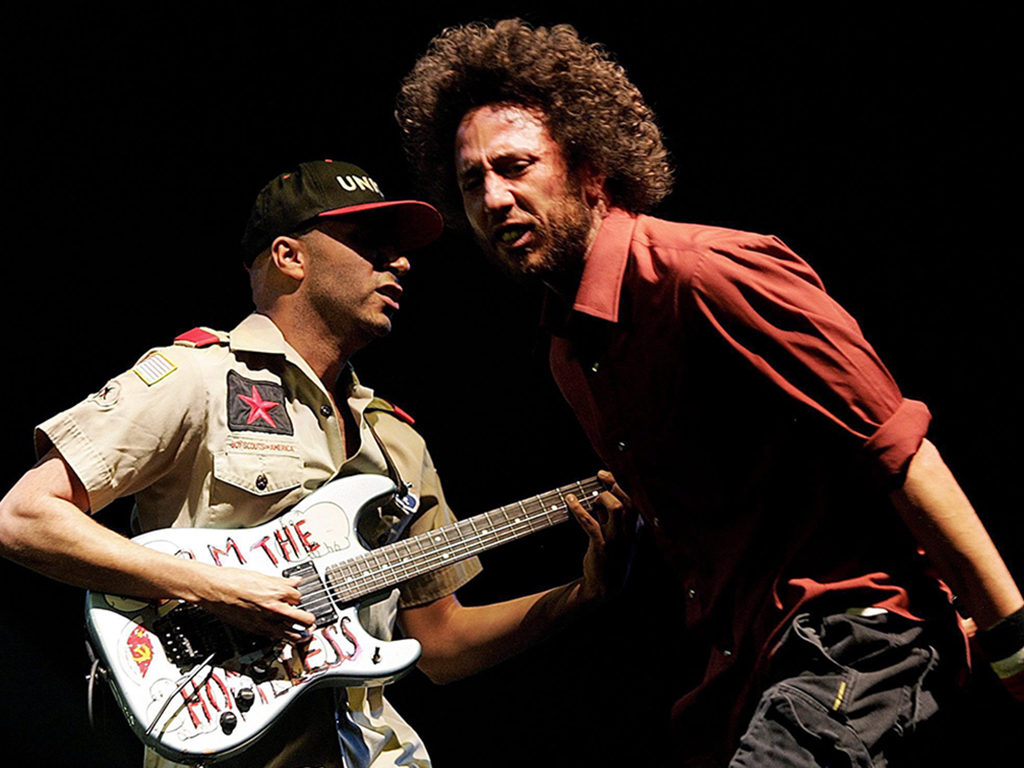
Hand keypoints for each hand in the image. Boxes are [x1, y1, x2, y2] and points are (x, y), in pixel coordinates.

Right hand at [193, 565, 316, 641]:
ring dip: (301, 634)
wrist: (214, 590)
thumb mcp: (261, 575)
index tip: (295, 598)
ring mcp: (266, 621)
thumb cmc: (232, 580)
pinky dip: (282, 637)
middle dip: (309, 619)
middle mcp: (275, 608)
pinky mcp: (256, 630)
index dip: (297, 597)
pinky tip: (284, 635)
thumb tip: (294, 581)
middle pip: (304, 619)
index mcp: (278, 592)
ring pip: (293, 634)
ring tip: (305, 633)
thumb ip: (281, 581)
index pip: (300, 597)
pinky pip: (276, 637)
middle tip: (310, 619)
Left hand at [568, 470, 637, 603]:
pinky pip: (591, 524)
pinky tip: (570, 501)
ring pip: (617, 509)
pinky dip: (579, 509)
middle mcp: (631, 532)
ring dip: (602, 497)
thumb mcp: (616, 534)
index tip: (608, 474)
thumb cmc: (610, 556)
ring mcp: (618, 540)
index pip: (636, 499)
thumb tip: (598, 494)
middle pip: (630, 500)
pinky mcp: (602, 547)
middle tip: (600, 475)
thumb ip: (610, 515)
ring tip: (592, 498)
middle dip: (615, 484)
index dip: (622, 483)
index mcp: (637, 528)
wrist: (605, 586)